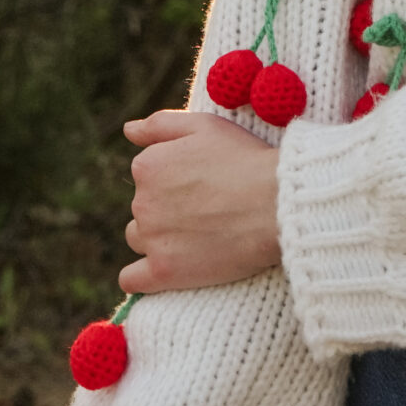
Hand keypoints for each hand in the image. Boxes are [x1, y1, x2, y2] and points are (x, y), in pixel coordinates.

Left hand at [116, 110, 281, 293]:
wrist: (276, 204)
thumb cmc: (245, 160)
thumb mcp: (204, 126)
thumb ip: (160, 124)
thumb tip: (129, 130)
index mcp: (147, 165)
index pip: (147, 175)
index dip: (174, 179)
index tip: (202, 185)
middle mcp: (142, 202)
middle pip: (143, 208)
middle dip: (166, 209)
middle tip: (206, 211)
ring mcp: (152, 239)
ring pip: (139, 239)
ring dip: (157, 239)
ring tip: (195, 238)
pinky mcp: (163, 272)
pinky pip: (132, 280)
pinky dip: (139, 278)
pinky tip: (155, 274)